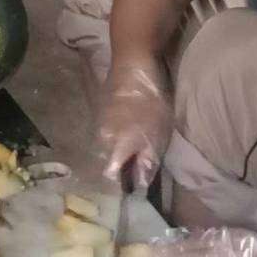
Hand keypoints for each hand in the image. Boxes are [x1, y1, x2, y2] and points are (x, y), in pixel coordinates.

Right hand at [98, 59, 173, 188]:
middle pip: (108, 162)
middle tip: (140, 168)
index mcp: (114, 148)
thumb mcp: (158, 136)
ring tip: (137, 149)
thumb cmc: (150, 103)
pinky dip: (118, 136)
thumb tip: (140, 185)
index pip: (110, 178)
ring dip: (120, 150)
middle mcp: (100, 139)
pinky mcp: (101, 111)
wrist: (133, 66)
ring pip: (107, 146)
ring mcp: (98, 123)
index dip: (122, 186)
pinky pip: (107, 133)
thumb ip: (148, 163)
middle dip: (122, 167)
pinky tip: (131, 130)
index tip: (133, 190)